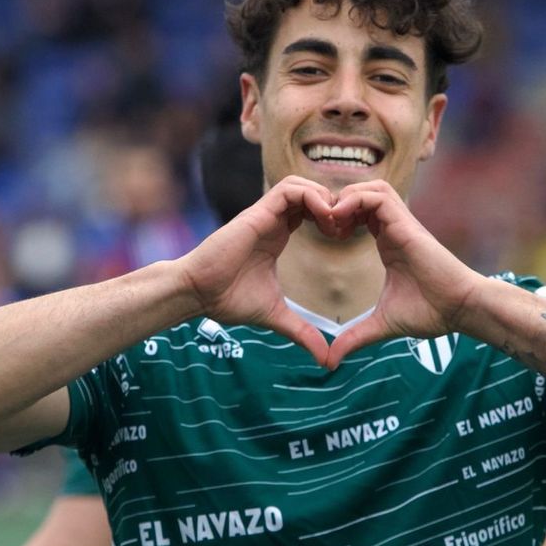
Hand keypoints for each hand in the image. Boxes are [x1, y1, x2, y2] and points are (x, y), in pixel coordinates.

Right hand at [177, 176, 339, 365]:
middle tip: (347, 229)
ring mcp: (264, 214)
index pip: (311, 210)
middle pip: (310, 192)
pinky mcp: (257, 213)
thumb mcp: (276, 316)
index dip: (333, 219)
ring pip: (301, 184)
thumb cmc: (227, 300)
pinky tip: (325, 218)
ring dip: (324, 197)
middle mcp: (272, 220)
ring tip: (336, 224)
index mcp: (277, 235)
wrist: (197, 294)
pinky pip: (289, 189)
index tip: (346, 239)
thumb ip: (303, 332)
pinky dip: (312, 197)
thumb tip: (326, 360)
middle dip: (334, 204)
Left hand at [319, 180, 484, 366]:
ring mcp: (401, 223)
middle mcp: (394, 228)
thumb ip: (355, 336)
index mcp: (388, 242)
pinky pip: (378, 196)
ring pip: (370, 188)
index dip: (337, 218)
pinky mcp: (407, 224)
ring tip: (329, 220)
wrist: (459, 308)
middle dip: (337, 202)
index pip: (359, 213)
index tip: (323, 236)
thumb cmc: (431, 312)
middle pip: (362, 193)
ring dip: (345, 197)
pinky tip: (339, 220)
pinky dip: (355, 200)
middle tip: (321, 225)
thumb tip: (331, 360)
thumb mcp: (383, 324)